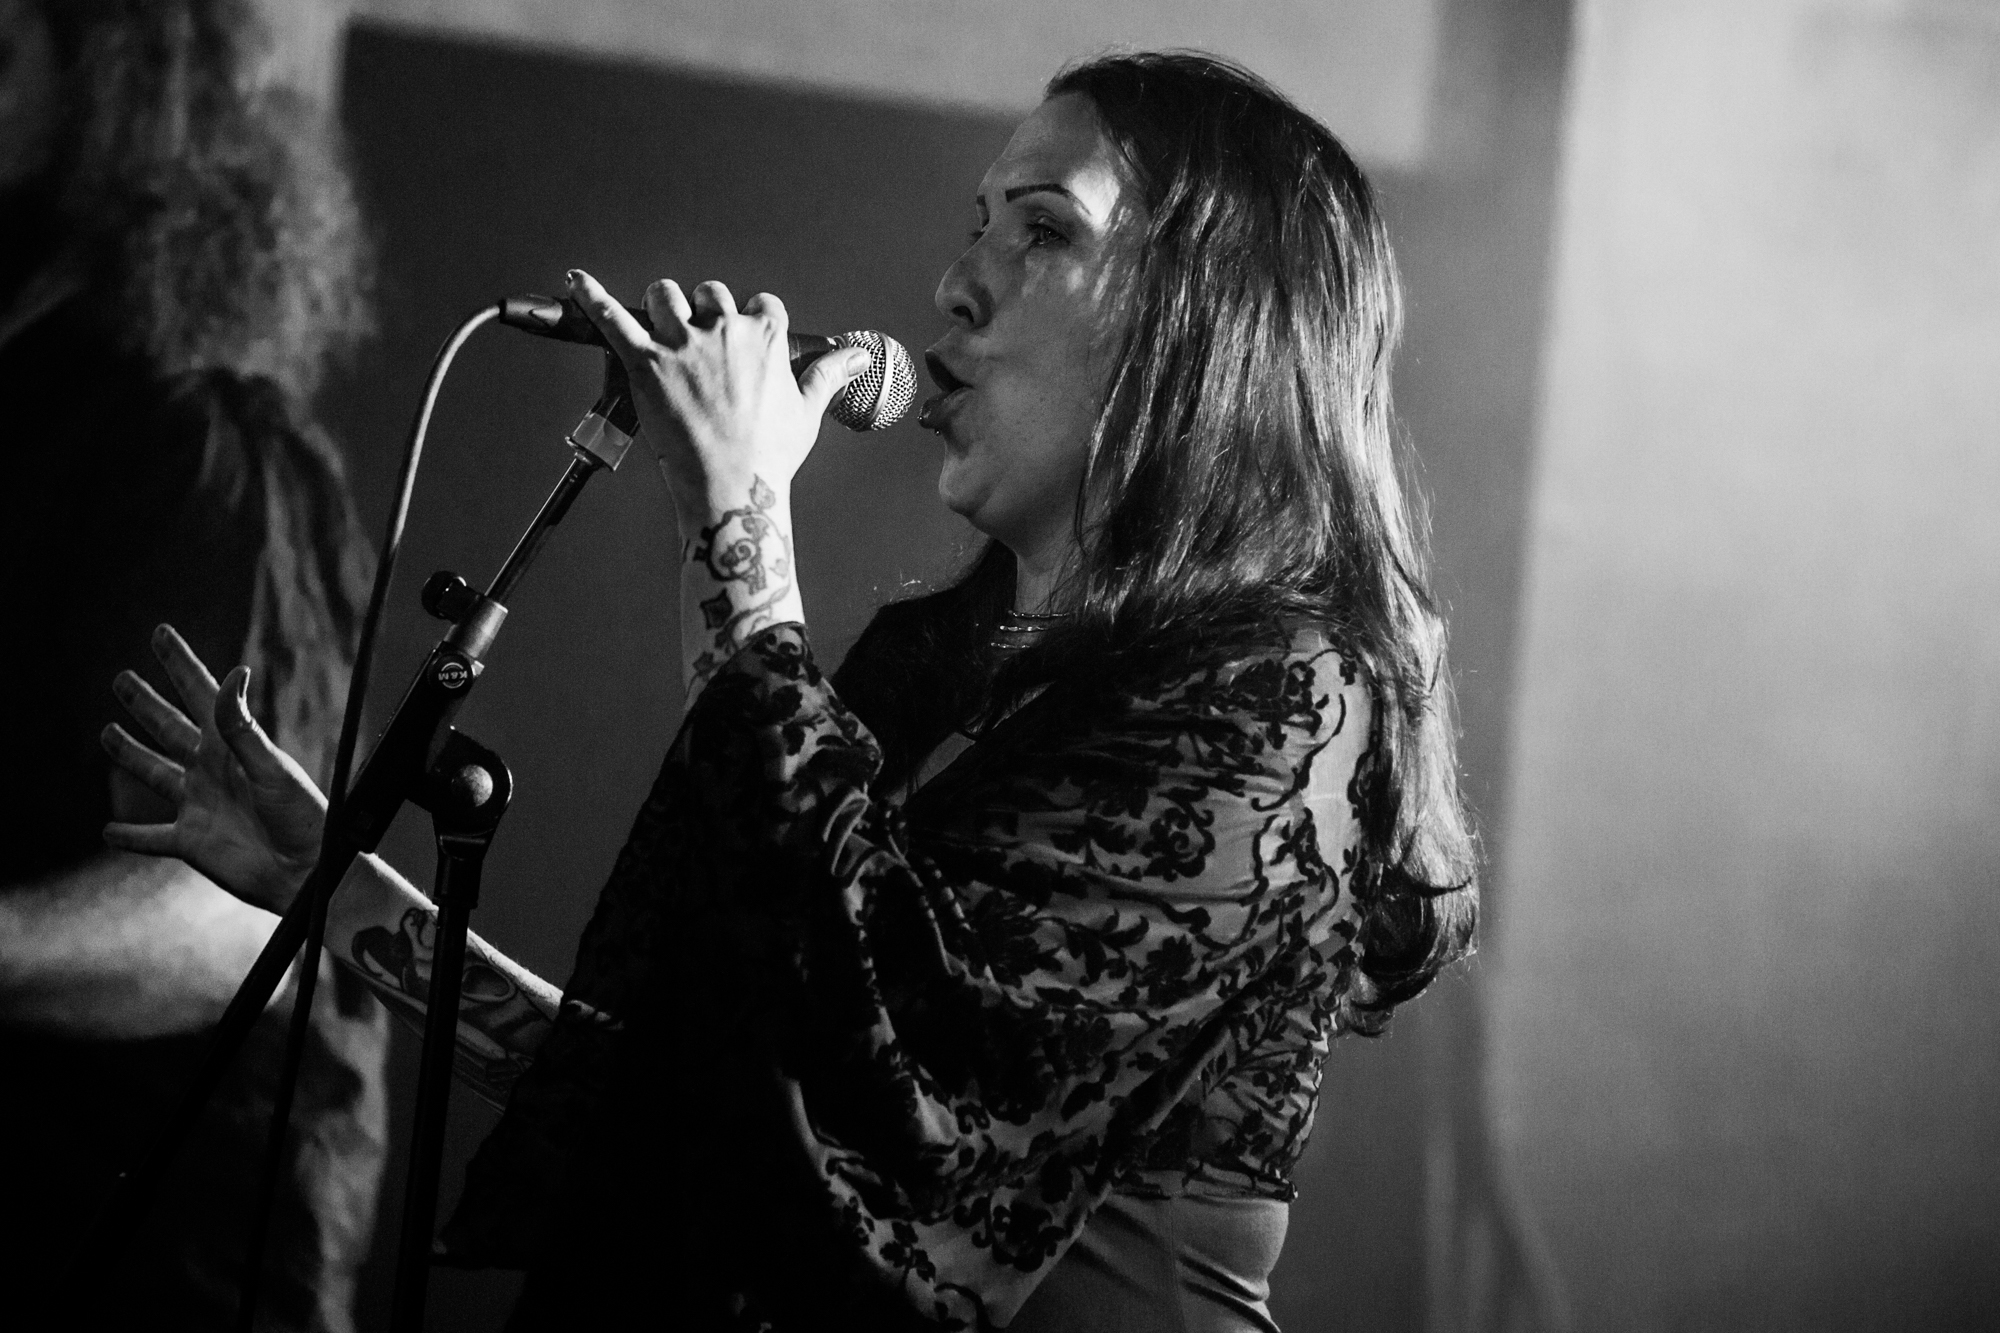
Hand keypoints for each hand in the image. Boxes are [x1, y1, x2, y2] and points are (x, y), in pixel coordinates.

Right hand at [100, 625, 327, 914]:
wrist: (306, 872)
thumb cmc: (301, 817)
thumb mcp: (271, 766)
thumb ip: (242, 726)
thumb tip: (234, 674)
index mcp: (232, 746)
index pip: (201, 694)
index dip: (180, 663)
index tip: (161, 633)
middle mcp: (212, 770)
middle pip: (169, 728)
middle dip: (145, 703)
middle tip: (122, 678)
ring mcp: (199, 805)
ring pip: (154, 773)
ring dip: (130, 755)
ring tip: (107, 734)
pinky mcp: (191, 843)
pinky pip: (151, 838)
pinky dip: (129, 836)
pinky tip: (108, 831)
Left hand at [565, 269, 869, 524]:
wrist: (731, 486)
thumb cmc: (768, 456)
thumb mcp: (808, 410)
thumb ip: (829, 373)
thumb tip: (858, 356)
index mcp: (764, 338)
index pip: (760, 304)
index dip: (752, 320)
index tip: (746, 337)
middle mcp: (723, 331)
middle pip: (710, 294)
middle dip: (706, 312)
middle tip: (701, 341)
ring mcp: (682, 345)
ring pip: (666, 296)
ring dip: (664, 305)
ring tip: (661, 322)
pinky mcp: (645, 363)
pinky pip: (612, 318)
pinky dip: (592, 296)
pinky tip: (578, 281)